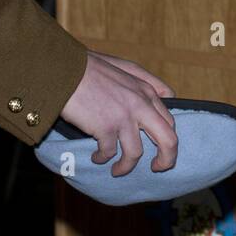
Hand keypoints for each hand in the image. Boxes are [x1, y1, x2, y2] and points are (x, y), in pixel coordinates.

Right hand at [59, 51, 176, 176]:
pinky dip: (102, 158)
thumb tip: (164, 94)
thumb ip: (144, 79)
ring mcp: (124, 117)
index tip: (160, 148)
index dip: (168, 138)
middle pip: (168, 140)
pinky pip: (109, 153)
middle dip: (166, 160)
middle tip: (157, 168)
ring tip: (117, 170)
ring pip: (136, 154)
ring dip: (126, 166)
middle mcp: (140, 104)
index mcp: (146, 91)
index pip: (170, 120)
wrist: (65, 69)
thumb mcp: (123, 66)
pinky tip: (97, 157)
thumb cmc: (89, 66)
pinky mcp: (105, 128)